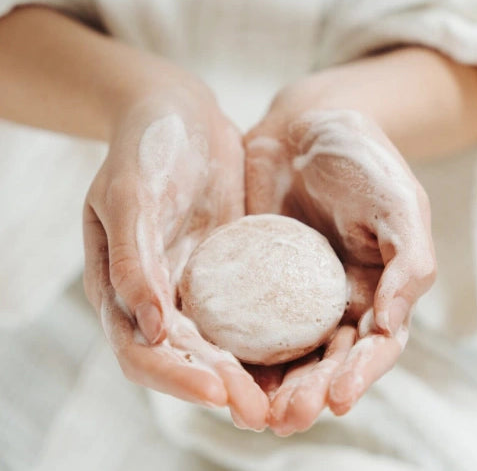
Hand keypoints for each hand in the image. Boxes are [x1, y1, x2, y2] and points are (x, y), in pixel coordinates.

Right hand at [83, 78, 267, 429]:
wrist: (179, 113)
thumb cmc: (144, 148)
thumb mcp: (129, 195)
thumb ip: (132, 260)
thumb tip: (148, 328)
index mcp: (120, 288)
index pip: (141, 352)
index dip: (176, 378)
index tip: (220, 391)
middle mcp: (157, 296)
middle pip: (187, 361)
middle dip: (224, 390)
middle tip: (268, 414)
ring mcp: (195, 284)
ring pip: (221, 345)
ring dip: (252, 375)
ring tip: (293, 397)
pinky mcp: (228, 269)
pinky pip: (249, 310)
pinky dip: (270, 334)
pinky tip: (304, 346)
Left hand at [245, 69, 435, 434]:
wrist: (305, 125)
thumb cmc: (362, 159)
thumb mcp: (400, 204)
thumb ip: (409, 262)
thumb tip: (394, 325)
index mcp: (372, 290)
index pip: (370, 347)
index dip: (357, 377)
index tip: (337, 400)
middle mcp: (329, 299)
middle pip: (322, 359)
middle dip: (308, 392)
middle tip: (284, 417)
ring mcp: (286, 291)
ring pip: (280, 349)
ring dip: (269, 384)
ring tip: (252, 410)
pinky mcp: (249, 275)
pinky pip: (240, 314)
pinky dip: (234, 344)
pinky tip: (219, 363)